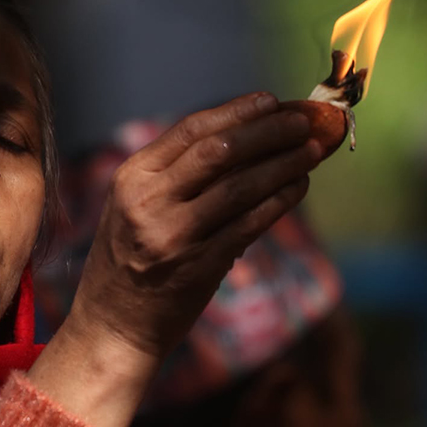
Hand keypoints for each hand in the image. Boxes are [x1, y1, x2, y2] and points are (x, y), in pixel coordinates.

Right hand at [28, 93, 318, 426]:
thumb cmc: (129, 259)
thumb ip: (174, 174)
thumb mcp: (134, 206)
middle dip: (268, 131)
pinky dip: (280, 200)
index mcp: (131, 178)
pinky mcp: (198, 266)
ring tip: (312, 149)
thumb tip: (245, 136)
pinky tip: (298, 186)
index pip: (190, 130)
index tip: (271, 100)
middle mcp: (149, 201)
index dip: (236, 111)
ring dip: (284, 163)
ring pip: (241, 185)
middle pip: (219, 150)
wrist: (113, 325)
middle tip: (302, 121)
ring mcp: (173, 235)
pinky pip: (250, 224)